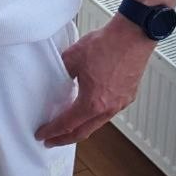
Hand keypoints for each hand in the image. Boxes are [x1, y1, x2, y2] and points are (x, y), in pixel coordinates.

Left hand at [35, 13, 156, 146]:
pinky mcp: (127, 95)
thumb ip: (61, 73)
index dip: (52, 131)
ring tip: (69, 127)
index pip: (67, 125)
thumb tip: (55, 78)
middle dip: (65, 139)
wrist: (133, 35)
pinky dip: (94, 116)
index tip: (42, 134)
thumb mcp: (72, 58)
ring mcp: (120, 103)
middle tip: (52, 141)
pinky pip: (108, 112)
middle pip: (83, 132)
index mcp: (92, 102)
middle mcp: (108, 108)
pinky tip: (88, 109)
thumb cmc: (108, 44)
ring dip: (81, 127)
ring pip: (97, 123)